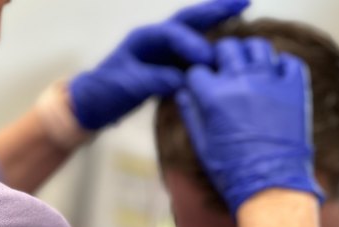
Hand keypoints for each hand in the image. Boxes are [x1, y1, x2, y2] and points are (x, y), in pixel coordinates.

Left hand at [69, 0, 248, 129]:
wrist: (94, 103)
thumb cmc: (104, 93)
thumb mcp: (125, 88)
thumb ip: (153, 81)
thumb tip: (182, 80)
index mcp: (143, 39)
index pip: (172, 35)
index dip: (191, 45)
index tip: (207, 61)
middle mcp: (155, 39)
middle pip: (189, 19)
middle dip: (216, 10)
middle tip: (244, 2)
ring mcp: (163, 50)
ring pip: (194, 30)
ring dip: (218, 19)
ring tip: (244, 9)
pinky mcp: (169, 63)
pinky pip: (194, 49)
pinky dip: (213, 42)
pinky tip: (230, 43)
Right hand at [176, 37, 323, 214]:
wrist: (271, 187)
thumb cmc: (231, 171)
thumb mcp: (201, 145)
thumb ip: (190, 114)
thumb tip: (183, 93)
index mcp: (213, 97)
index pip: (198, 71)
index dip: (197, 78)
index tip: (200, 86)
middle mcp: (240, 82)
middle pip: (226, 48)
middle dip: (220, 56)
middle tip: (223, 69)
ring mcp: (270, 82)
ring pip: (257, 46)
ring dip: (249, 53)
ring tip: (248, 68)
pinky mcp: (295, 89)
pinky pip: (288, 62)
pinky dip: (280, 64)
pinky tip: (273, 77)